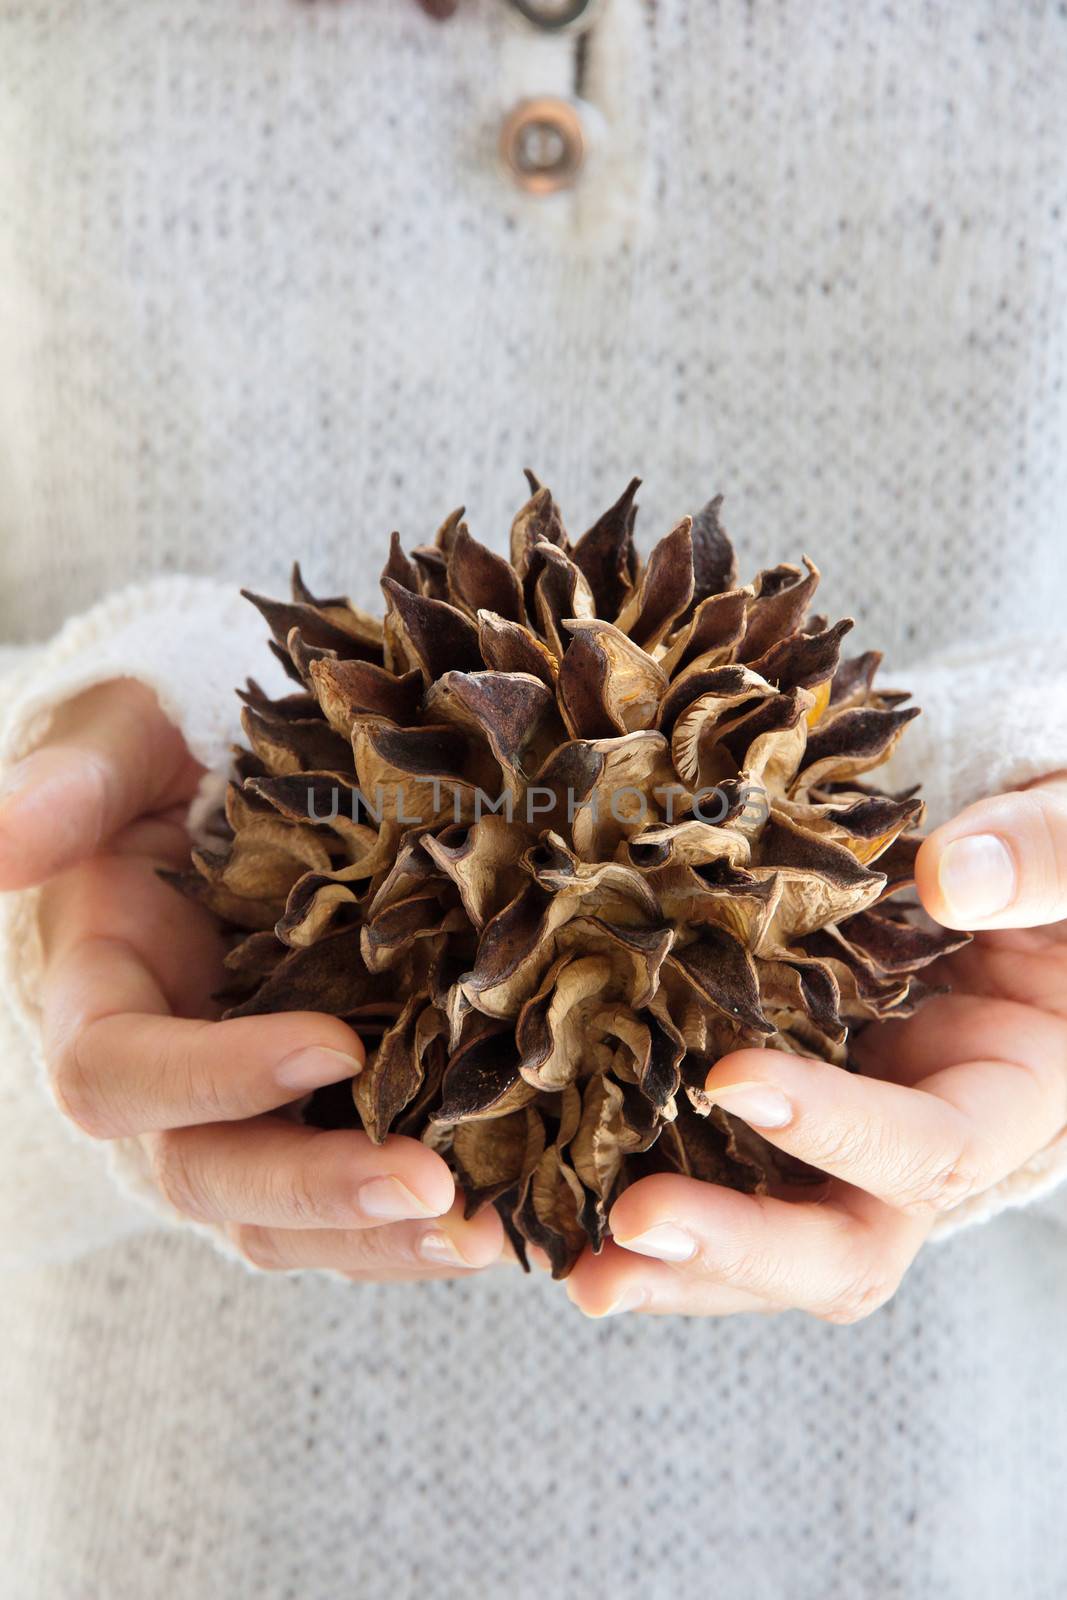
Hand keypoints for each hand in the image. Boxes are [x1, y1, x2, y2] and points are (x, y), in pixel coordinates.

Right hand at [0, 679, 503, 1276]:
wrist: (219, 782)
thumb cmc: (161, 749)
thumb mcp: (115, 737)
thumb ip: (71, 782)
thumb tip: (3, 837)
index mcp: (92, 999)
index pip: (117, 1074)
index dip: (214, 1075)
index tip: (334, 1045)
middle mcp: (155, 1086)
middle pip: (207, 1176)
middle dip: (318, 1191)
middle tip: (435, 1189)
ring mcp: (233, 1114)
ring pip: (284, 1217)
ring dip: (380, 1236)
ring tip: (489, 1233)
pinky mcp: (307, 1118)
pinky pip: (347, 1192)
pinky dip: (415, 1216)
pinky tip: (508, 1211)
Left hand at [566, 775, 1066, 1319]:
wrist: (1027, 878)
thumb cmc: (1066, 863)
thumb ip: (1048, 858)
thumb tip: (947, 878)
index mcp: (1010, 1096)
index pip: (933, 1150)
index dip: (841, 1129)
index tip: (736, 1084)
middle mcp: (922, 1147)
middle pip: (841, 1246)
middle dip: (735, 1249)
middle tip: (626, 1230)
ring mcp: (843, 1141)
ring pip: (766, 1240)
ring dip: (673, 1262)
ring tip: (571, 1265)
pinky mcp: (778, 1113)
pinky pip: (715, 1172)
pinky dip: (637, 1188)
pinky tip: (549, 1198)